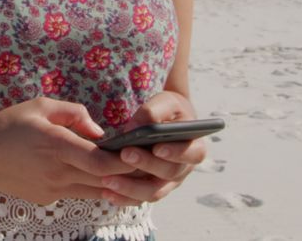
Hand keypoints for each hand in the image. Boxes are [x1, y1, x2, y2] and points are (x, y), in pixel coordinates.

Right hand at [0, 96, 138, 205]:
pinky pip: (78, 193)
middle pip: (106, 180)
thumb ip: (75, 113)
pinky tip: (100, 173)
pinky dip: (93, 185)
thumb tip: (101, 133)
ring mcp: (52, 190)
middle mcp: (56, 172)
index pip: (102, 162)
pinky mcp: (46, 199)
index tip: (140, 149)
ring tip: (129, 168)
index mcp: (56, 145)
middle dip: (129, 172)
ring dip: (114, 182)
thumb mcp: (39, 105)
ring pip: (96, 191)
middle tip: (146, 159)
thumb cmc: (7, 125)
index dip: (126, 160)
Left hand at [99, 91, 206, 205]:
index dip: (176, 153)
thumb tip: (133, 128)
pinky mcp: (152, 189)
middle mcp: (183, 168)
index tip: (157, 148)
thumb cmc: (168, 111)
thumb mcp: (165, 103)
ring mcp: (168, 182)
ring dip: (131, 188)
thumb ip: (152, 111)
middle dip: (146, 164)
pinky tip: (107, 193)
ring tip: (108, 180)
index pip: (192, 153)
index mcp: (194, 146)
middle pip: (169, 173)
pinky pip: (140, 199)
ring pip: (153, 192)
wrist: (167, 122)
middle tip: (125, 154)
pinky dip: (124, 198)